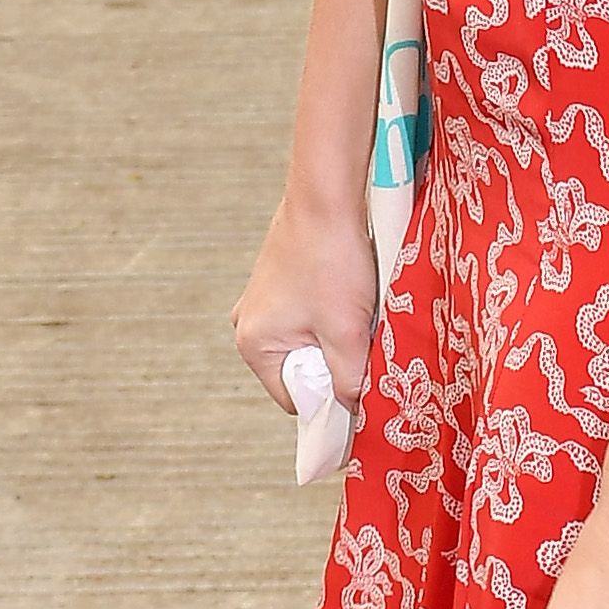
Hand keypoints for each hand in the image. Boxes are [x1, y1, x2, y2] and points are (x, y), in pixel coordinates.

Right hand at [234, 186, 377, 419]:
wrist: (327, 196)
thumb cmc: (332, 260)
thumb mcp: (347, 332)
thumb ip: (350, 381)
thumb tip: (357, 412)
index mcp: (253, 345)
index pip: (298, 399)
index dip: (331, 396)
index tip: (358, 378)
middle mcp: (249, 324)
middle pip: (304, 370)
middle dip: (335, 361)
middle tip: (359, 336)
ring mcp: (263, 301)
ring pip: (312, 341)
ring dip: (339, 335)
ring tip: (355, 309)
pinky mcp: (281, 282)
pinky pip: (311, 315)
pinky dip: (335, 312)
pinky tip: (351, 292)